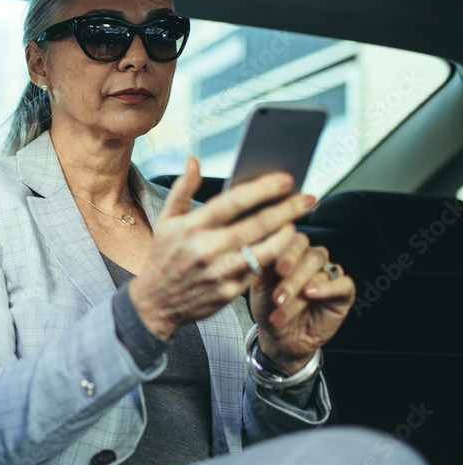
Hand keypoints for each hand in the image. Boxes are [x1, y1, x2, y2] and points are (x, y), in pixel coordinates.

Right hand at [128, 157, 316, 339]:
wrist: (155, 303)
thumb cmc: (163, 257)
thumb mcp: (166, 221)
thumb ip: (182, 189)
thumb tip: (194, 161)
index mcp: (192, 227)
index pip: (234, 202)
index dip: (263, 189)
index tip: (286, 180)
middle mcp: (207, 249)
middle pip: (258, 225)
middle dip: (288, 209)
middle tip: (308, 198)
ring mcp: (220, 273)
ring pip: (266, 251)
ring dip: (286, 235)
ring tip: (295, 223)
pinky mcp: (229, 292)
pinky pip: (259, 271)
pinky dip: (273, 258)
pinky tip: (281, 247)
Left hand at [249, 231, 355, 373]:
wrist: (279, 338)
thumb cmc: (268, 308)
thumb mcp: (258, 287)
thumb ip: (263, 266)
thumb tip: (264, 250)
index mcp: (292, 253)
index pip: (295, 240)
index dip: (287, 252)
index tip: (277, 269)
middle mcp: (311, 260)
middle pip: (310, 255)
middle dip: (292, 277)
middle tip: (279, 294)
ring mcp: (328, 274)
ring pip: (321, 271)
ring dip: (300, 289)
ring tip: (283, 304)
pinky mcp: (343, 292)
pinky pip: (343, 283)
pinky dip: (328, 288)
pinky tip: (311, 294)